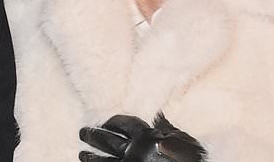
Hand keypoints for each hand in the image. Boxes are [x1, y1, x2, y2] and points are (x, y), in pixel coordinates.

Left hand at [79, 113, 205, 161]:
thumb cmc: (190, 157)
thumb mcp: (180, 137)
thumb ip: (165, 127)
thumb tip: (157, 116)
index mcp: (146, 137)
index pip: (123, 124)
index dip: (112, 122)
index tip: (105, 122)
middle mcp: (135, 151)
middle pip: (107, 141)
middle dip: (93, 136)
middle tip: (83, 133)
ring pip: (103, 161)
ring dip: (91, 157)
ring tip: (82, 154)